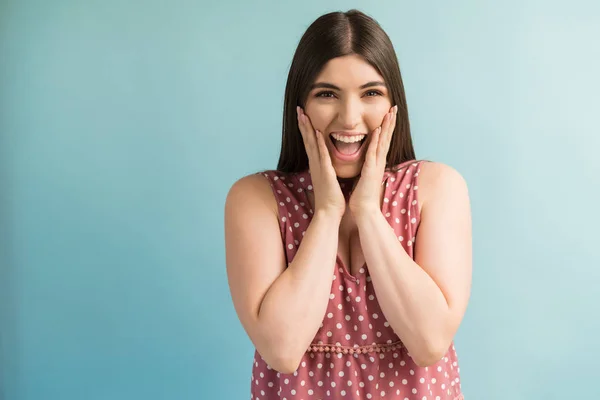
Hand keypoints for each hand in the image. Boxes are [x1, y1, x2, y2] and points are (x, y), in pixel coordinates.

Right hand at [297, 106, 345, 220]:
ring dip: (308, 129)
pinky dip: (319, 144)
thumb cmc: (331, 199)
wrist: (329, 213)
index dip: (306, 130)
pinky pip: (322, 155)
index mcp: (317, 165)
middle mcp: (315, 164)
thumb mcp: (328, 180)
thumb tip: (327, 165)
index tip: (303, 116)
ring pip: (312, 144)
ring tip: (303, 115)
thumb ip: (326, 171)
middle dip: (303, 124)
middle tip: (299, 109)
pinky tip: (318, 132)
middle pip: (307, 140)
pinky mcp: (325, 173)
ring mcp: (319, 168)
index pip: (310, 143)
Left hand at [348, 105, 397, 216]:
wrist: (364, 210)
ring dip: (386, 127)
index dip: (387, 127)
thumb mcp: (366, 176)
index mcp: (377, 163)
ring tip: (390, 113)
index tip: (390, 114)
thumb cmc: (363, 195)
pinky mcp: (370, 171)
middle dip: (391, 122)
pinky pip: (373, 153)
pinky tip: (376, 130)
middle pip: (387, 138)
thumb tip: (369, 161)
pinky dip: (375, 141)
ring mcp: (376, 166)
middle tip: (395, 107)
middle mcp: (379, 162)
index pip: (383, 141)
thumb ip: (368, 167)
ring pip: (383, 142)